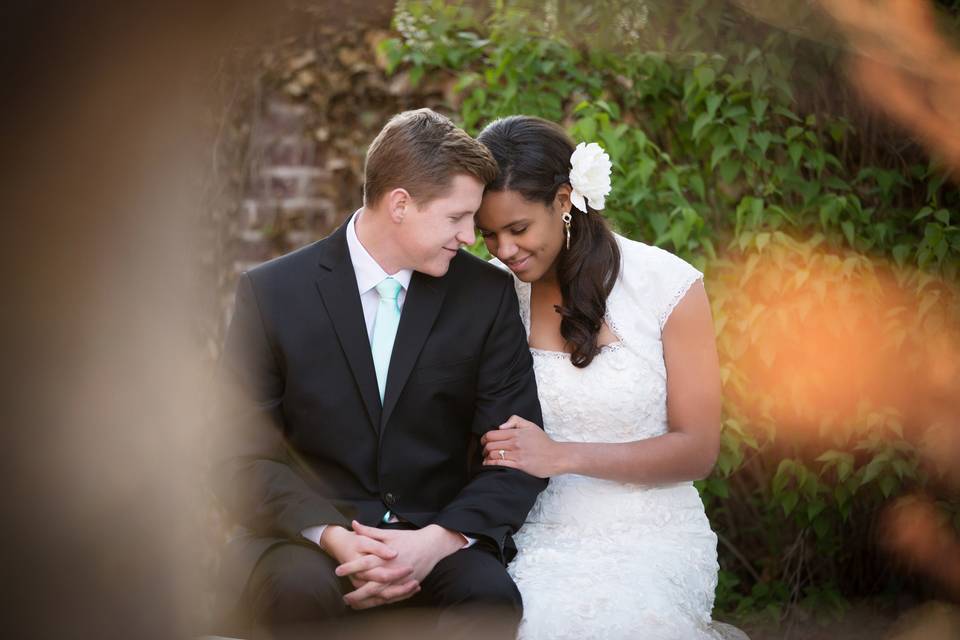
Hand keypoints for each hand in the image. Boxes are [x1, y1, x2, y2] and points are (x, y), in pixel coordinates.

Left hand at [337, 522, 463, 609]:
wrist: (431, 545)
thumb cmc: (409, 538)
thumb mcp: (389, 533)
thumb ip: (370, 531)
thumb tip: (354, 525)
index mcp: (385, 556)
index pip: (364, 563)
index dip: (350, 567)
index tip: (338, 571)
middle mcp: (392, 570)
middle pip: (371, 586)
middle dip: (357, 593)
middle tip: (345, 598)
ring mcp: (400, 580)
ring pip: (381, 595)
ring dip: (367, 601)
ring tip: (355, 604)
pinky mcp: (407, 585)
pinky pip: (393, 598)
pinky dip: (381, 602)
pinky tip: (372, 604)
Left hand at [481, 415, 561, 477]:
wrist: (556, 456)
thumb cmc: (543, 442)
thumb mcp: (530, 425)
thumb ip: (515, 421)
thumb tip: (501, 426)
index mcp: (516, 433)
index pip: (492, 434)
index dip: (484, 438)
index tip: (483, 441)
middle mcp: (514, 443)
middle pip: (490, 445)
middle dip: (483, 448)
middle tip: (484, 451)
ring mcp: (516, 454)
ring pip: (493, 454)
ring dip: (486, 457)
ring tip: (486, 458)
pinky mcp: (519, 465)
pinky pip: (500, 463)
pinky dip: (491, 464)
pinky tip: (488, 464)